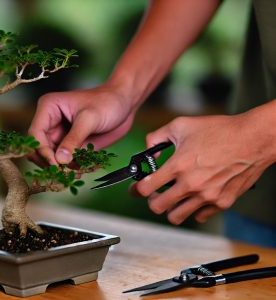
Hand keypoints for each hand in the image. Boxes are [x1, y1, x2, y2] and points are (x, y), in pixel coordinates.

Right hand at [28, 84, 134, 166]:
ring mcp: (62, 134)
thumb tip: (60, 160)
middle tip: (64, 174)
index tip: (56, 165)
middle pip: (40, 149)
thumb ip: (74, 139)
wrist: (123, 105)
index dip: (43, 152)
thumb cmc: (107, 102)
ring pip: (51, 157)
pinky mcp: (72, 144)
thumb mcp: (89, 119)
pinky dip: (69, 168)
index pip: (35, 134)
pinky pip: (65, 160)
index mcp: (49, 108)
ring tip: (73, 174)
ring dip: (60, 168)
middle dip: (50, 162)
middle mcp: (51, 122)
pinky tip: (78, 172)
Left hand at [132, 107, 275, 223]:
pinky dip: (193, 209)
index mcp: (178, 165)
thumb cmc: (219, 131)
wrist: (252, 139)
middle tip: (155, 193)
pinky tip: (194, 197)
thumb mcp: (181, 125)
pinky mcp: (222, 203)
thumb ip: (157, 137)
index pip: (146, 188)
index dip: (137, 189)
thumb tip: (148, 150)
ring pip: (176, 216)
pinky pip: (199, 216)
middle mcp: (191, 184)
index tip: (138, 188)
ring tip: (174, 198)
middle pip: (157, 207)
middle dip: (152, 200)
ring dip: (171, 208)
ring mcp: (207, 196)